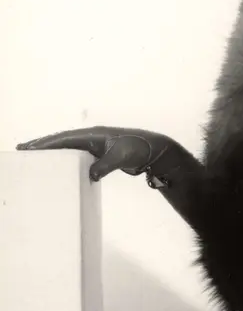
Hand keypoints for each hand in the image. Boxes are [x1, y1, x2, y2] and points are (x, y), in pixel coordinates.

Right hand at [16, 127, 174, 182]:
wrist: (153, 151)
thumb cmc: (138, 149)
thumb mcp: (120, 157)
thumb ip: (104, 165)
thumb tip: (90, 175)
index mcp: (93, 135)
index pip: (64, 138)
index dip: (46, 143)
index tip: (29, 147)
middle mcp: (91, 138)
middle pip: (61, 141)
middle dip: (42, 145)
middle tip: (22, 149)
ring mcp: (94, 146)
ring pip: (67, 148)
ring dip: (51, 152)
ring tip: (33, 156)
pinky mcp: (99, 155)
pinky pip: (76, 157)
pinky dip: (65, 160)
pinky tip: (57, 167)